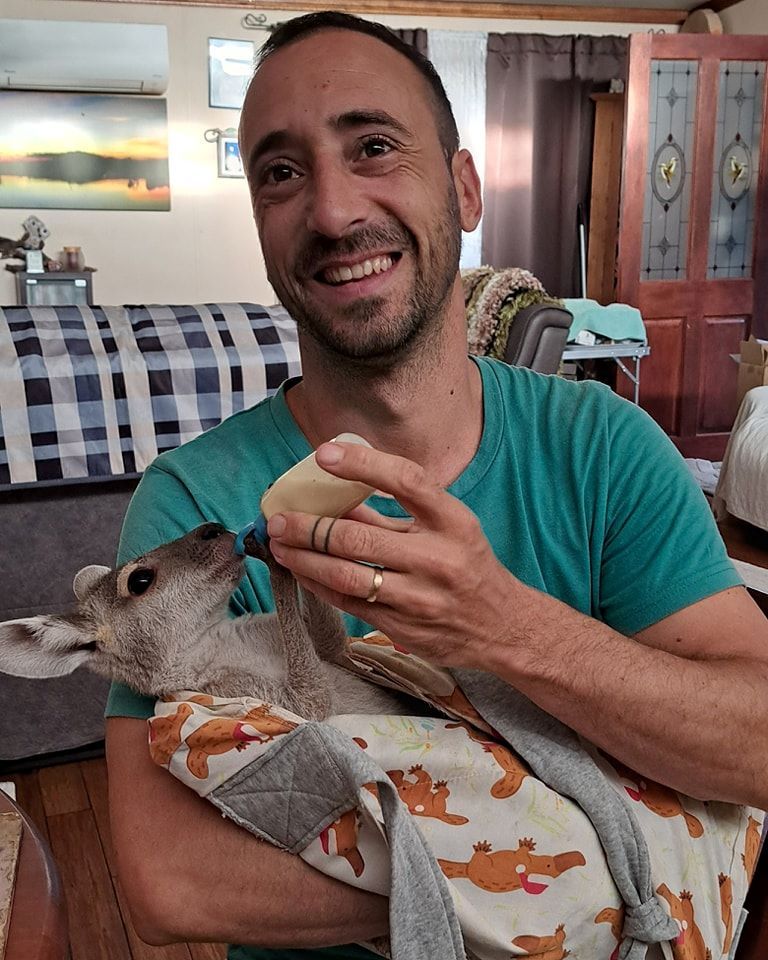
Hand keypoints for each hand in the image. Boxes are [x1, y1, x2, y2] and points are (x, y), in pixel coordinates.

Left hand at [265, 440, 517, 668]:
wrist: (502, 627)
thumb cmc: (468, 566)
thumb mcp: (447, 528)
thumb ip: (395, 511)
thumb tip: (339, 491)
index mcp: (452, 521)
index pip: (406, 481)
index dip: (363, 464)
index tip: (324, 454)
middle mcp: (437, 559)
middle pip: (359, 538)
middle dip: (309, 527)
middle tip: (277, 518)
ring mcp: (420, 597)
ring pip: (347, 576)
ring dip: (304, 559)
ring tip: (279, 545)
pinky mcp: (404, 627)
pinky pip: (349, 603)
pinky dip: (319, 585)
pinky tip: (302, 572)